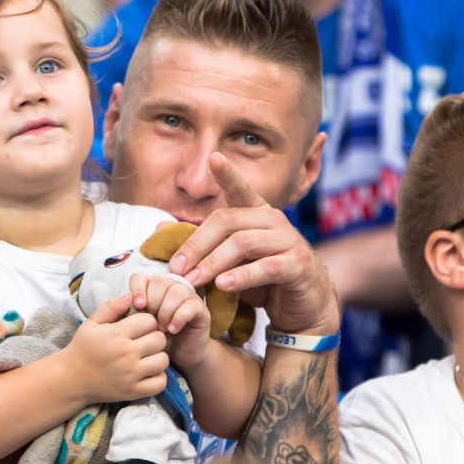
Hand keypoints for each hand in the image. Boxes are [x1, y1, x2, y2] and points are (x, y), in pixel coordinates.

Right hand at [64, 293, 168, 404]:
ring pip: (163, 360)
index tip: (140, 327)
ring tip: (147, 356)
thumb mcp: (91, 323)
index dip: (147, 322)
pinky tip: (148, 372)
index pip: (149, 321)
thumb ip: (111, 306)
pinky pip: (160, 382)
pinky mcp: (133, 391)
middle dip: (154, 337)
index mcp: (116, 334)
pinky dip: (158, 377)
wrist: (72, 379)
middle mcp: (126, 354)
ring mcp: (131, 374)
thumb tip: (131, 296)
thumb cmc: (83, 348)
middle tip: (145, 341)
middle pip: (160, 339)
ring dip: (158, 357)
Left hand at [128, 272, 209, 368]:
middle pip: (160, 281)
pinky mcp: (201, 309)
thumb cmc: (157, 340)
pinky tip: (172, 330)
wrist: (180, 356)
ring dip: (165, 312)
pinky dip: (178, 318)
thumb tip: (123, 301)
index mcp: (154, 288)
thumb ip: (130, 312)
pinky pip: (190, 305)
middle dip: (153, 302)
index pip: (142, 277)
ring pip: (176, 291)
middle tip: (152, 322)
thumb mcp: (140, 326)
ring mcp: (188, 296)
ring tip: (161, 329)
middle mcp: (172, 287)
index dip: (138, 289)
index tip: (138, 305)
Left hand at [165, 153, 340, 335]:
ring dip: (212, 263)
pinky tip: (223, 285)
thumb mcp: (230, 261)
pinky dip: (241, 276)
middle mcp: (274, 220)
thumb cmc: (264, 280)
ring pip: (242, 243)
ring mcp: (289, 241)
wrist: (304, 306)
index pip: (240, 189)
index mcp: (257, 213)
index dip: (228, 173)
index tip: (213, 157)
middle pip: (227, 221)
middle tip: (176, 268)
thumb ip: (201, 244)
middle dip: (197, 245)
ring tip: (193, 280)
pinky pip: (266, 267)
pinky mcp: (298, 265)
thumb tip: (158, 227)